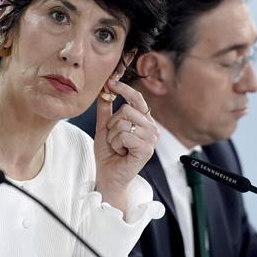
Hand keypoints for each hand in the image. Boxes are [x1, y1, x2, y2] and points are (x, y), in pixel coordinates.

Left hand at [93, 78, 157, 213]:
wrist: (108, 175)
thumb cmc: (108, 153)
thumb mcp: (104, 127)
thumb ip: (106, 109)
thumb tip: (105, 89)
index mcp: (143, 120)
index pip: (136, 98)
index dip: (124, 89)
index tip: (110, 82)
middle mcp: (151, 127)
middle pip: (127, 109)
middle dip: (112, 124)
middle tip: (114, 139)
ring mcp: (151, 138)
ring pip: (124, 122)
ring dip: (113, 136)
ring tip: (118, 147)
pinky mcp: (147, 148)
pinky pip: (125, 135)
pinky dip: (116, 144)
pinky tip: (121, 152)